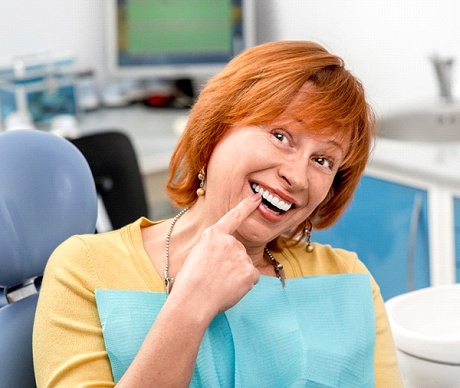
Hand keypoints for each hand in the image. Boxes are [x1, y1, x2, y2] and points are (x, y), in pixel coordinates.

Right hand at [169, 193, 261, 317]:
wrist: (193, 301)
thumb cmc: (188, 283)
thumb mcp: (196, 255)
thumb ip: (213, 249)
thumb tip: (224, 258)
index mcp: (213, 235)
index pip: (233, 217)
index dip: (246, 206)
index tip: (257, 198)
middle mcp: (229, 241)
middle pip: (237, 250)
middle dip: (230, 262)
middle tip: (215, 276)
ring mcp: (240, 256)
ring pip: (244, 264)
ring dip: (236, 274)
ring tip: (219, 284)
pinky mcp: (250, 271)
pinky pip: (251, 277)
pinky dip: (244, 284)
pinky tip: (230, 289)